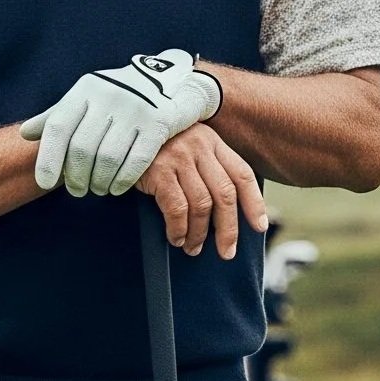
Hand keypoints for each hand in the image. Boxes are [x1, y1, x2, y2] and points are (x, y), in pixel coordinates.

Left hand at [20, 49, 222, 196]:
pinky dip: (122, 180)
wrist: (171, 82)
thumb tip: (25, 134)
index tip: (44, 183)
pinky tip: (117, 188)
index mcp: (85, 90)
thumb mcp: (87, 99)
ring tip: (98, 189)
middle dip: (76, 177)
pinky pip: (136, 161)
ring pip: (107, 158)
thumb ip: (57, 116)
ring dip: (99, 182)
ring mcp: (135, 109)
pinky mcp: (158, 123)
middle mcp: (108, 96)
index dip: (48, 158)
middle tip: (77, 190)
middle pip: (82, 148)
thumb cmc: (119, 97)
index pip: (58, 127)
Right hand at [135, 124, 268, 259]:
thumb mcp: (187, 145)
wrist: (121, 128)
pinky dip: (179, 229)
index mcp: (212, 141)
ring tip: (193, 248)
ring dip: (199, 234)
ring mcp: (179, 157)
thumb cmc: (154, 145)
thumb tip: (224, 209)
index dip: (254, 203)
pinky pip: (177, 208)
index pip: (242, 174)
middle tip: (227, 252)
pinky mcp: (158, 170)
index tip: (259, 227)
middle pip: (225, 194)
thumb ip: (205, 166)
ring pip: (202, 205)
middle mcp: (199, 147)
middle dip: (229, 229)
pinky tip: (176, 238)